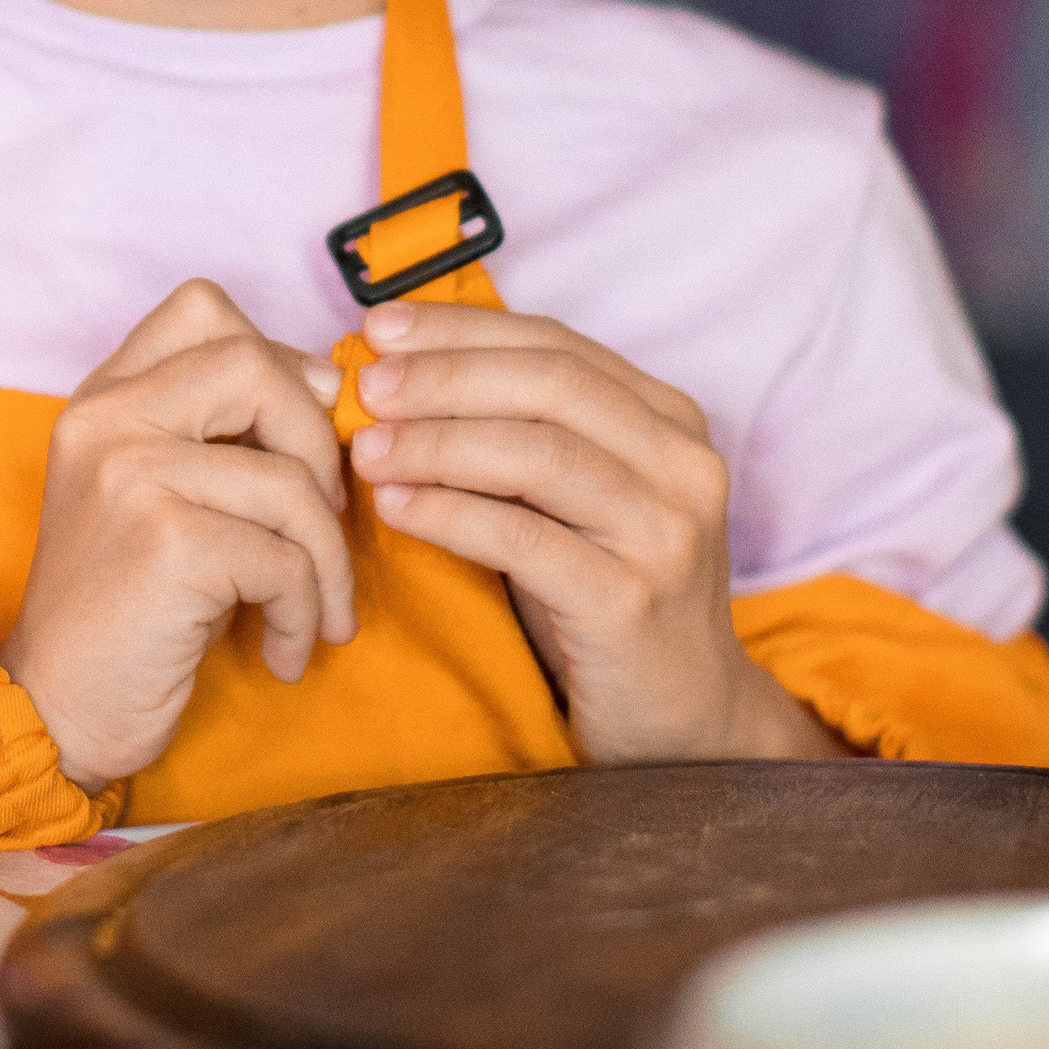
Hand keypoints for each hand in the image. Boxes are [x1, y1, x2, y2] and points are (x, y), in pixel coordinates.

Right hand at [3, 280, 353, 791]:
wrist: (54, 711)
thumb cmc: (128, 609)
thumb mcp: (154, 494)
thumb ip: (213, 431)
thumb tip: (328, 381)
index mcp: (103, 398)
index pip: (202, 306)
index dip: (278, 355)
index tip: (297, 433)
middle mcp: (107, 421)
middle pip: (257, 367)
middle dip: (318, 448)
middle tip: (322, 523)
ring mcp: (130, 475)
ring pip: (290, 483)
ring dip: (329, 561)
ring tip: (317, 612)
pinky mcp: (165, 544)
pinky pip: (286, 560)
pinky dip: (305, 613)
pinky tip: (283, 650)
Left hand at [346, 304, 840, 762]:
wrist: (684, 721)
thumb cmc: (606, 597)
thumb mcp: (578, 502)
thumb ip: (519, 435)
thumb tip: (394, 376)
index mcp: (672, 423)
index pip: (558, 345)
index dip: (462, 330)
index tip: (378, 328)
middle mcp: (684, 467)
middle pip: (550, 386)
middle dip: (445, 377)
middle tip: (365, 386)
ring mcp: (666, 534)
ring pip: (537, 455)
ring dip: (436, 442)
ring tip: (365, 448)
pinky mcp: (632, 603)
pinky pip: (523, 540)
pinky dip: (450, 514)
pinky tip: (395, 506)